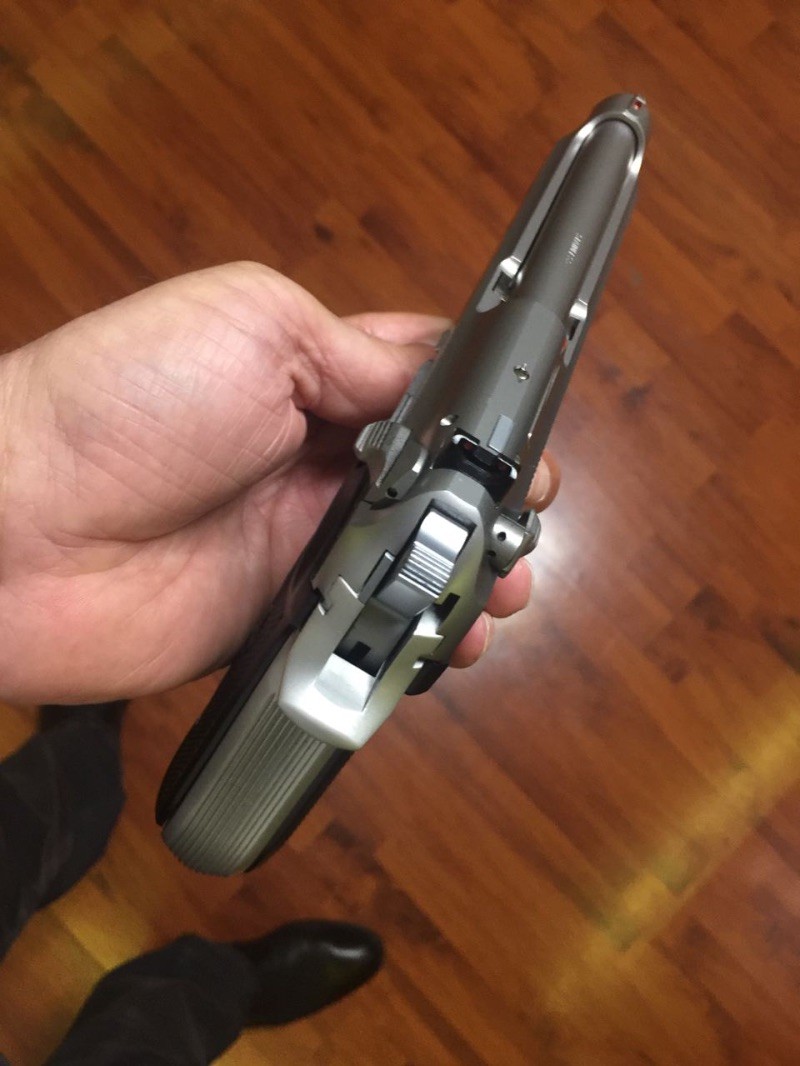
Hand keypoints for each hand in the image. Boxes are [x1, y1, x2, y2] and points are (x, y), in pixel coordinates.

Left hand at [0, 263, 558, 703]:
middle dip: (491, 500)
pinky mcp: (284, 619)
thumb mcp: (252, 325)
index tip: (529, 437)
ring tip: (503, 586)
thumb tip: (433, 379)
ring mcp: (300, 545)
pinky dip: (415, 634)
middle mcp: (314, 462)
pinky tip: (451, 635)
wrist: (20, 531)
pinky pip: (368, 627)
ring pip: (412, 560)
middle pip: (433, 482)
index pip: (423, 387)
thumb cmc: (125, 404)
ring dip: (468, 571)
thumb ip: (354, 353)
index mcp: (310, 378)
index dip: (483, 410)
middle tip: (524, 523)